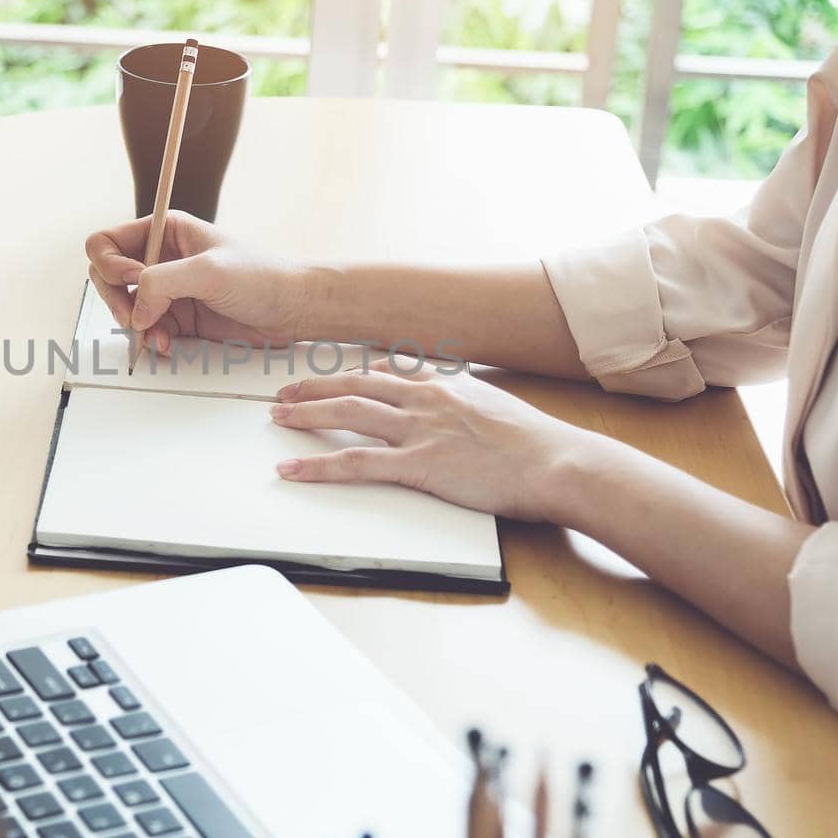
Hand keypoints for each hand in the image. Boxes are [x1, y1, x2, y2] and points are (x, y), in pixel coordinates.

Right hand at [84, 210, 308, 355]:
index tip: (134, 281)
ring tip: (158, 337)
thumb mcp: (208, 271)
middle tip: (134, 319)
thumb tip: (136, 310)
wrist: (294, 308)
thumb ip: (162, 282)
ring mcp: (169, 289)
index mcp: (165, 230)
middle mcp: (162, 257)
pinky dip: (151, 340)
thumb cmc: (263, 276)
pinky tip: (168, 345)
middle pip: (108, 277)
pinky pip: (147, 330)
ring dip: (135, 325)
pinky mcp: (179, 317)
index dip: (110, 265)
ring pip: (126, 308)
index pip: (107, 242)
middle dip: (117, 300)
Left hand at [269, 361, 587, 520]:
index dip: (356, 372)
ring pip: (348, 412)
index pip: (391, 369)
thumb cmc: (540, 446)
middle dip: (317, 386)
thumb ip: (475, 408)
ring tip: (278, 418)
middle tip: (286, 392)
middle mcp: (428, 398)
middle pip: (357, 383)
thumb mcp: (502, 412)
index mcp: (449, 384)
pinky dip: (317, 465)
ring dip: (307, 413)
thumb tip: (468, 415)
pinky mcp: (418, 464)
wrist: (559, 463)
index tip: (336, 375)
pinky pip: (355, 462)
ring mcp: (421, 430)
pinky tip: (292, 468)